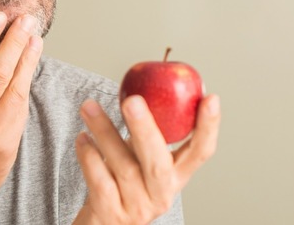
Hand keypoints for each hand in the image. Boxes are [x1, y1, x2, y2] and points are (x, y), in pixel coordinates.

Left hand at [73, 94, 220, 224]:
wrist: (103, 223)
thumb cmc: (123, 182)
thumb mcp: (143, 159)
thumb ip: (149, 131)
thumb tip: (148, 82)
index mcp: (176, 176)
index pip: (201, 153)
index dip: (208, 127)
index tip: (211, 98)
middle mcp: (161, 194)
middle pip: (158, 162)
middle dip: (145, 129)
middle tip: (132, 101)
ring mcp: (137, 207)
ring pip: (123, 167)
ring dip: (104, 132)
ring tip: (89, 108)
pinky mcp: (111, 213)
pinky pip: (100, 180)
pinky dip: (89, 156)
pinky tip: (82, 137)